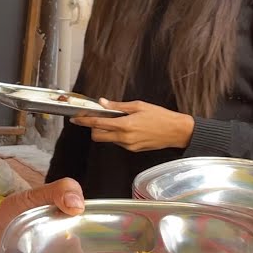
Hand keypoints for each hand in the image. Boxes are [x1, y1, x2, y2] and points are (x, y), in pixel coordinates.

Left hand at [72, 99, 194, 151]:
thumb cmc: (160, 116)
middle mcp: (124, 138)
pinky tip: (128, 128)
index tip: (76, 119)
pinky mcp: (133, 149)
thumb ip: (118, 106)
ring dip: (107, 131)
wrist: (176, 131)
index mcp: (125, 125)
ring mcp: (128, 145)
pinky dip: (117, 135)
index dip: (84, 121)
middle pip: (97, 136)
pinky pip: (118, 142)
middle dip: (93, 128)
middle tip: (97, 119)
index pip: (97, 124)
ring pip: (108, 140)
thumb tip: (103, 103)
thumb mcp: (138, 106)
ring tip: (119, 121)